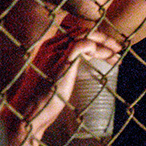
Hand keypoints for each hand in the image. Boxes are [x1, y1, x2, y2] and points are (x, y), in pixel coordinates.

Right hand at [5, 19, 123, 145]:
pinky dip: (98, 48)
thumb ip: (66, 67)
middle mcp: (50, 46)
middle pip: (82, 31)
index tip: (111, 51)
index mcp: (48, 47)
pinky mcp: (59, 62)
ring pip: (85, 35)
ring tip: (117, 55)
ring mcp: (53, 53)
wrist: (27, 114)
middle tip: (119, 50)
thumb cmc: (42, 100)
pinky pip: (82, 44)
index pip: (76, 33)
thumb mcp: (56, 77)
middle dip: (104, 39)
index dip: (96, 39)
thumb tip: (79, 65)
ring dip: (105, 43)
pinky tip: (107, 57)